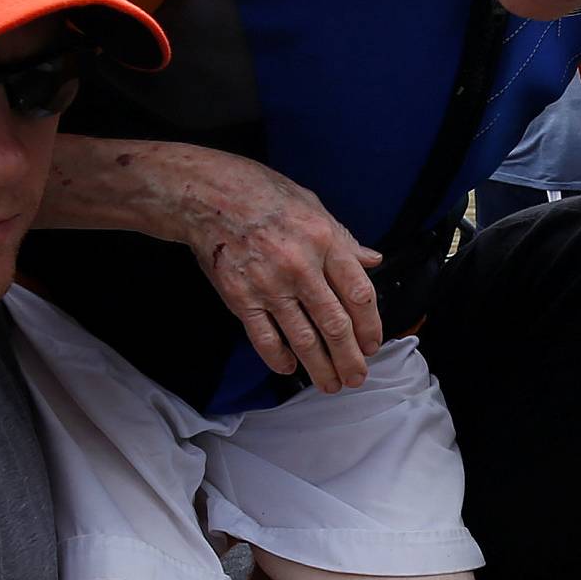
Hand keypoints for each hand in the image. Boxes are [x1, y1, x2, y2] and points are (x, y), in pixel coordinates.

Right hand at [178, 154, 384, 392]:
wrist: (209, 196)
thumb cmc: (263, 195)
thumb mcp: (313, 206)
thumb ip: (344, 239)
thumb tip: (372, 261)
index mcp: (324, 241)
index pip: (359, 294)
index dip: (370, 326)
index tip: (372, 344)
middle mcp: (300, 266)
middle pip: (335, 325)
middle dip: (349, 357)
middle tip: (356, 376)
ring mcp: (269, 285)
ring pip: (303, 338)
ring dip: (320, 367)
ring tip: (330, 384)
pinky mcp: (240, 298)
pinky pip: (264, 338)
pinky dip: (278, 358)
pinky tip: (289, 368)